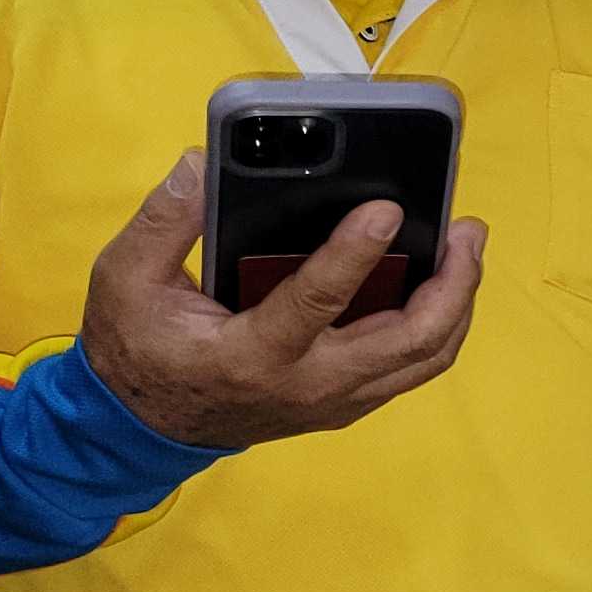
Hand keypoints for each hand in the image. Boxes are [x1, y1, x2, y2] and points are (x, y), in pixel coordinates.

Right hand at [83, 152, 484, 448]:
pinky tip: (441, 282)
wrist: (143, 427)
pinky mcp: (346, 403)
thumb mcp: (125, 279)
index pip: (318, 301)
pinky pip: (410, 367)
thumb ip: (164, 220)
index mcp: (251, 355)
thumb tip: (203, 164)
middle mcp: (307, 385)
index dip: (356, 252)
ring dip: (457, 304)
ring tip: (466, 248)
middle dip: (452, 284)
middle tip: (467, 228)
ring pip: (424, 359)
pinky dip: (437, 325)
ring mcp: (335, 401)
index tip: (387, 207)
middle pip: (409, 341)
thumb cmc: (136, 348)